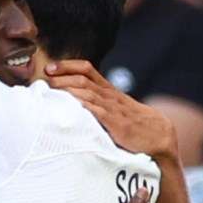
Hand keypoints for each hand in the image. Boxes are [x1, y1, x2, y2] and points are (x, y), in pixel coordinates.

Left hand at [46, 60, 176, 161]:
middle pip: (83, 79)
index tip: (50, 67)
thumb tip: (69, 102)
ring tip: (49, 88)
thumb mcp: (115, 109)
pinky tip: (70, 104)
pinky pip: (97, 111)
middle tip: (43, 76)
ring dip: (67, 88)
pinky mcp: (116, 123)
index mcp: (109, 91)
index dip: (68, 66)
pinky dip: (83, 105)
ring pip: (87, 92)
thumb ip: (97, 104)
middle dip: (62, 76)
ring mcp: (113, 109)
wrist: (159, 137)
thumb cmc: (134, 124)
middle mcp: (110, 96)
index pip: (88, 70)